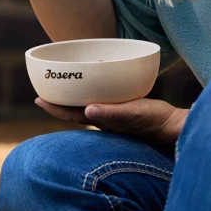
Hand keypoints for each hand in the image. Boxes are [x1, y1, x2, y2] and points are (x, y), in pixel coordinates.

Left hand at [36, 97, 188, 148]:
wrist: (173, 126)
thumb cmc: (153, 121)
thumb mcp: (132, 115)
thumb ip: (112, 114)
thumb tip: (89, 111)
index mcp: (102, 120)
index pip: (71, 114)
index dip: (54, 107)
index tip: (38, 99)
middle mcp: (104, 118)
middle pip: (75, 110)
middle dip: (60, 101)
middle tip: (44, 88)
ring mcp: (113, 115)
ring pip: (87, 104)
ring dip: (74, 96)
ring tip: (64, 83)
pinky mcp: (124, 108)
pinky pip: (102, 99)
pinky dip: (93, 91)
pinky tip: (94, 83)